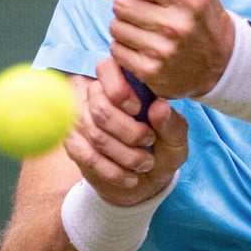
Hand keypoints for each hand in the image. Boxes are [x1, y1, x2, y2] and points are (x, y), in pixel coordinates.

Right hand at [64, 57, 187, 206]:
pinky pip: (89, 157)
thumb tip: (159, 106)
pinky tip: (130, 177)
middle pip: (101, 108)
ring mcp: (81, 120)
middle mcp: (97, 96)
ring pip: (96, 135)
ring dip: (126, 155)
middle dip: (130, 132)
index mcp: (123, 82)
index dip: (119, 89)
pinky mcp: (74, 145)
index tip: (139, 109)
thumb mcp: (176, 140)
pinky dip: (113, 171)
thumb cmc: (162, 150)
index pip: (106, 69)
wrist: (145, 182)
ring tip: (145, 163)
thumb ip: (172, 124)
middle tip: (149, 141)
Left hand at [109, 0, 234, 99]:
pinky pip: (116, 50)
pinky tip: (144, 46)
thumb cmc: (203, 14)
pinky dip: (126, 47)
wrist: (221, 62)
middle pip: (121, 2)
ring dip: (126, 25)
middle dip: (129, 2)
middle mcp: (176, 25)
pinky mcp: (150, 72)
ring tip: (146, 28)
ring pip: (115, 26)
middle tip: (146, 8)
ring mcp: (162, 51)